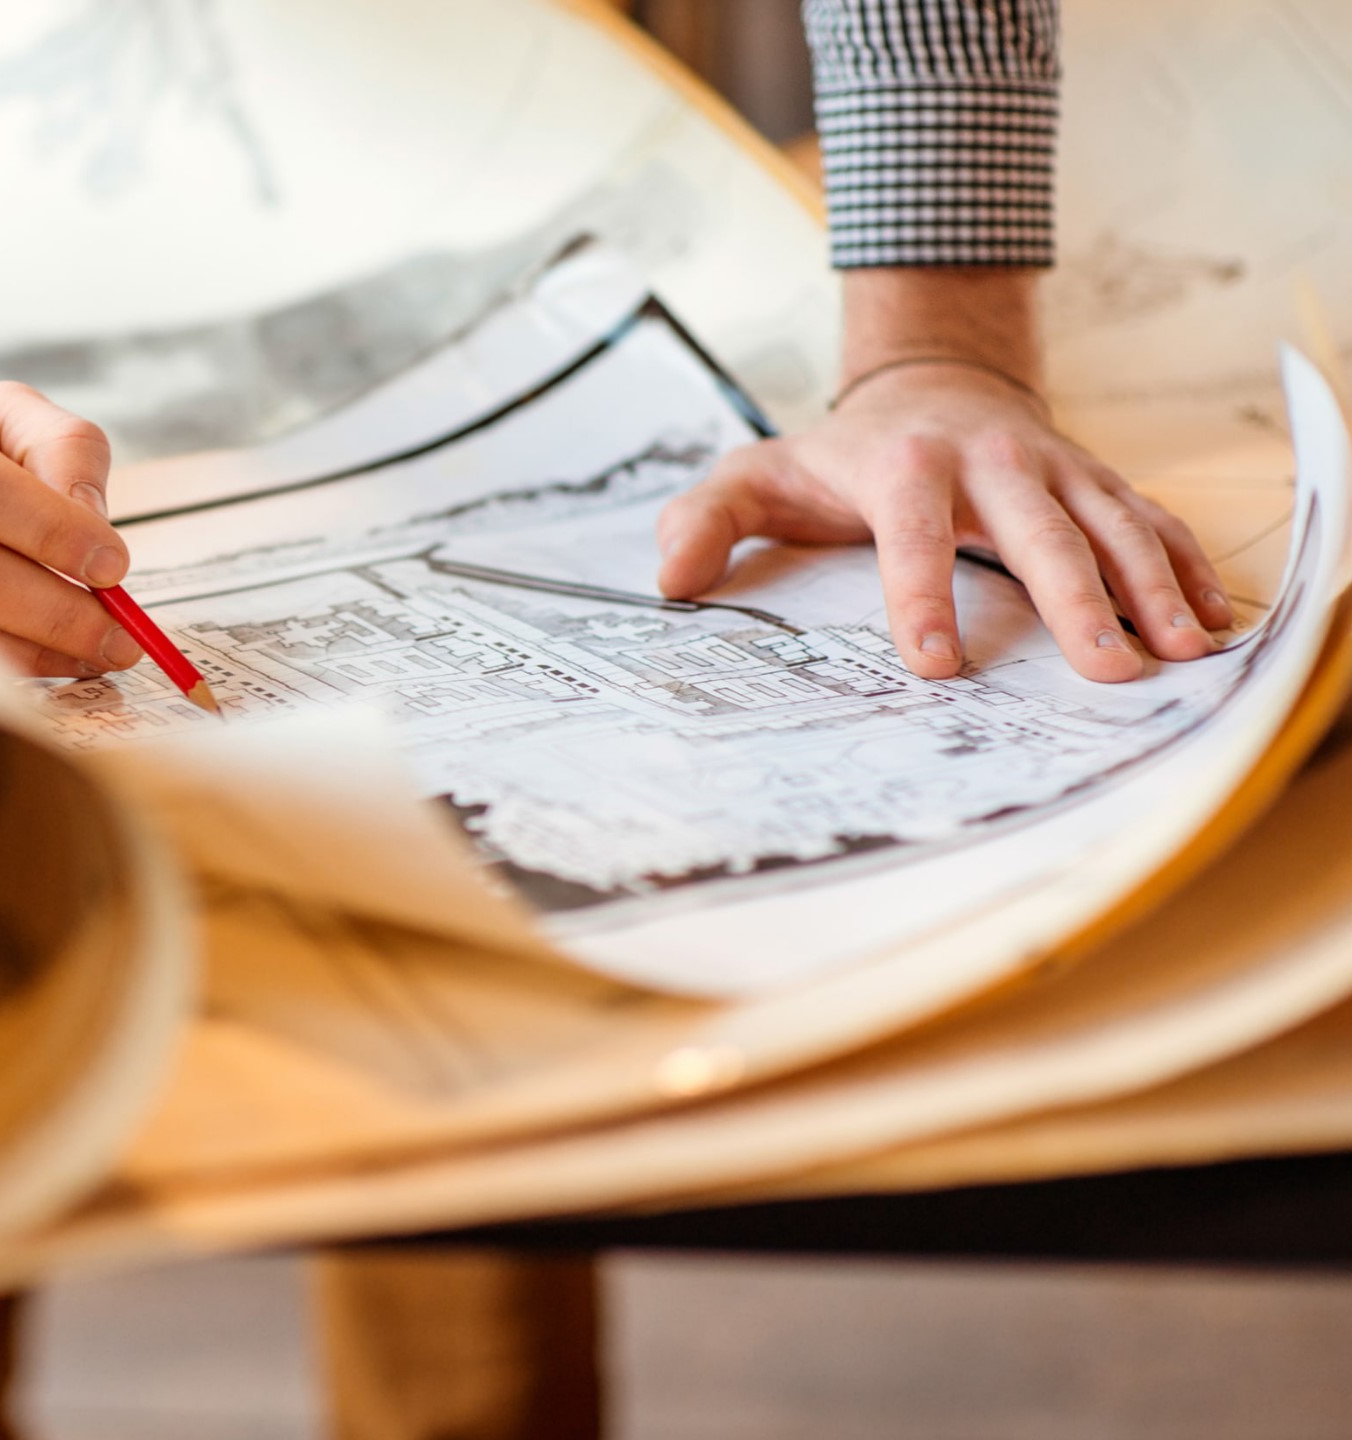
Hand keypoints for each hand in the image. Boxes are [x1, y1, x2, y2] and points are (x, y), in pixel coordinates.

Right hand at [0, 307, 140, 677]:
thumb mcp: (8, 412)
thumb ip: (63, 449)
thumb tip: (93, 526)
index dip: (48, 530)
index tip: (112, 565)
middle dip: (51, 608)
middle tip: (118, 634)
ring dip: (34, 647)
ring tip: (97, 650)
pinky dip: (4, 664)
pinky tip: (51, 660)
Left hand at [655, 272, 1233, 683]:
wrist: (930, 382)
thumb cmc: (841, 453)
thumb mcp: (758, 474)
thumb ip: (707, 519)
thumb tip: (670, 577)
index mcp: (904, 467)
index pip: (913, 536)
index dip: (922, 598)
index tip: (934, 665)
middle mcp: (993, 461)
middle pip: (1040, 533)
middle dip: (1075, 601)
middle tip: (1103, 670)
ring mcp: (1055, 468)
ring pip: (1113, 526)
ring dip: (1151, 589)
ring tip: (1182, 651)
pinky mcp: (1097, 479)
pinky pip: (1151, 521)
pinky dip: (1185, 566)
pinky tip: (1213, 622)